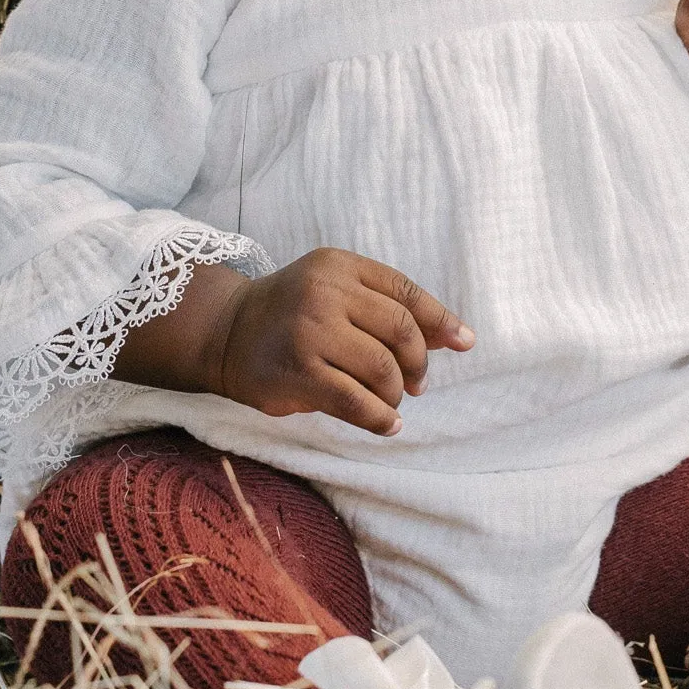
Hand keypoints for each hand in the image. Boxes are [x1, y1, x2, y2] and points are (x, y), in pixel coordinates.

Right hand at [193, 249, 473, 435]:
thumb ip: (384, 306)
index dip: (441, 320)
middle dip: (418, 364)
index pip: (406, 292)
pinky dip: (381, 417)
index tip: (464, 343)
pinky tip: (387, 423)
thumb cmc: (292, 313)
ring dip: (396, 392)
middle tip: (416, 384)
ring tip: (390, 401)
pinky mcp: (298, 372)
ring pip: (382, 368)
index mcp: (340, 266)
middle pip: (401, 330)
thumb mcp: (333, 289)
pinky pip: (357, 401)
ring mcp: (310, 332)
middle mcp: (325, 292)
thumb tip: (453, 336)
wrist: (225, 331)